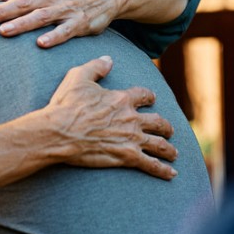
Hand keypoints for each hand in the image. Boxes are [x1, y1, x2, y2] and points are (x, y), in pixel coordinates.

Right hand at [44, 56, 177, 179]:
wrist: (59, 132)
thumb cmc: (66, 105)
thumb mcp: (78, 77)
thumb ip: (96, 67)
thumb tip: (109, 59)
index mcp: (122, 99)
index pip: (143, 95)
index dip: (149, 97)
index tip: (152, 99)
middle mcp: (132, 118)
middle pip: (157, 121)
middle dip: (165, 126)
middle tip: (168, 129)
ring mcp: (132, 138)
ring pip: (159, 143)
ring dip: (169, 149)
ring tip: (174, 153)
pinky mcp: (127, 156)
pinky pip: (151, 164)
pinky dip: (163, 170)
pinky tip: (172, 174)